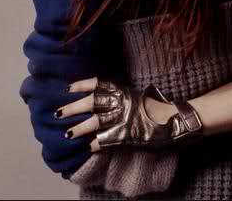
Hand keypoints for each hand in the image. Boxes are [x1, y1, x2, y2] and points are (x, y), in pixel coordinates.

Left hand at [53, 77, 203, 151]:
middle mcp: (120, 102)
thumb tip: (105, 97)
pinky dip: (97, 144)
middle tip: (57, 112)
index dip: (82, 85)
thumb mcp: (136, 95)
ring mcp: (123, 119)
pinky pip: (107, 140)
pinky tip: (88, 148)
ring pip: (95, 122)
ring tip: (66, 134)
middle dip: (73, 107)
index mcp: (122, 91)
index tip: (68, 88)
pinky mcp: (127, 135)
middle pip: (91, 103)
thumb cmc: (155, 105)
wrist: (174, 117)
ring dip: (79, 128)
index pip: (98, 84)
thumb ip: (120, 96)